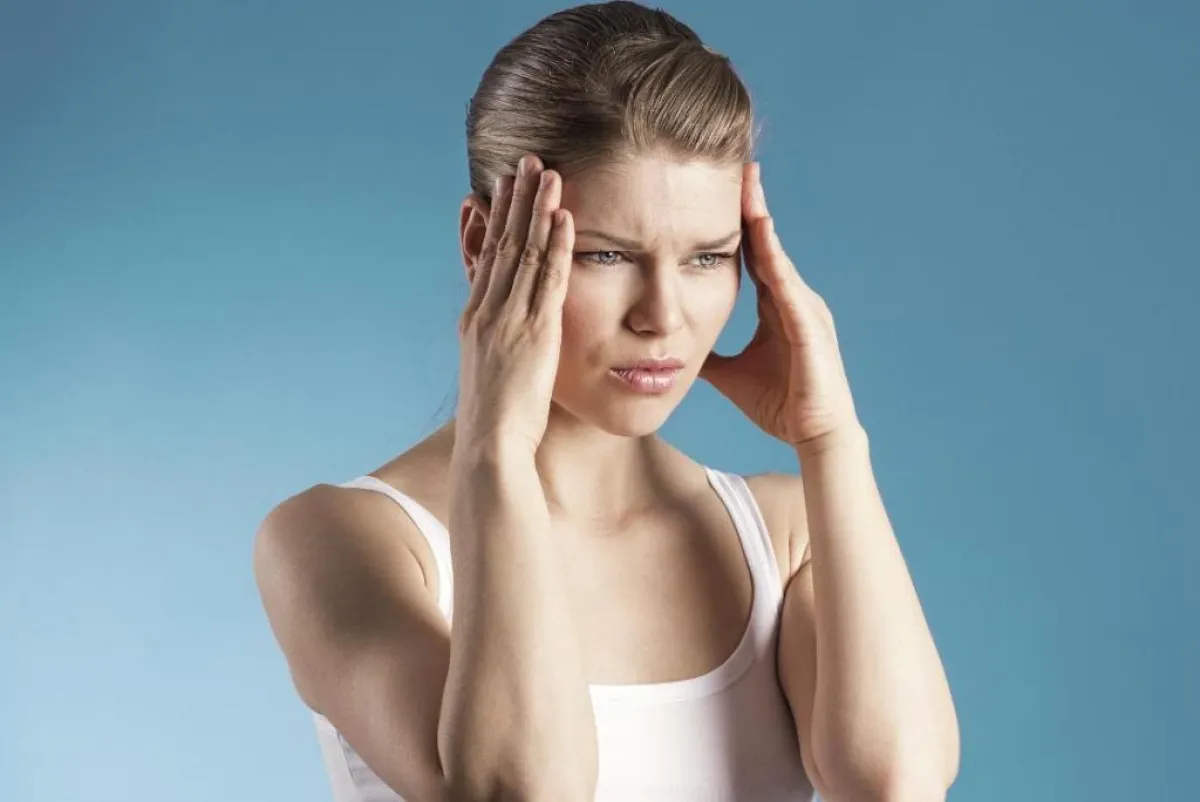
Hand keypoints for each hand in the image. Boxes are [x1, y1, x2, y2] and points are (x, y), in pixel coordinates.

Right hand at [455, 153, 574, 457]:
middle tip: (524, 162)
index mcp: (475, 321)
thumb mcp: (491, 380)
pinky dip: (557, 246)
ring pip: (525, 252)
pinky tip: (564, 217)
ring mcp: (508, 319)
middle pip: (502, 244)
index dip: (493, 221)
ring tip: (548, 172)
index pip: (485, 258)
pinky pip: (548, 280)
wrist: (489, 448)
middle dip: (513, 200)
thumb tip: (508, 348)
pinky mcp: (533, 332)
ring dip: (537, 209)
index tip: (497, 190)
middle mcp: (487, 312)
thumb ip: (500, 353)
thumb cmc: (495, 427)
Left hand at [699, 161, 861, 451]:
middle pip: (769, 242)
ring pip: (779, 253)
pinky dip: (772, 254)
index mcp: (777, 306)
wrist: (816, 436)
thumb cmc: (782, 406)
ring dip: (763, 218)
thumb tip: (673, 347)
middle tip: (740, 165)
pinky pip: (787, 280)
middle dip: (754, 204)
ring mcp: (805, 307)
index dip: (738, 224)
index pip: (754, 254)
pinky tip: (759, 229)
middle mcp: (794, 298)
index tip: (720, 190)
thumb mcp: (730, 374)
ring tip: (748, 183)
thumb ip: (707, 355)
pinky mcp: (809, 323)